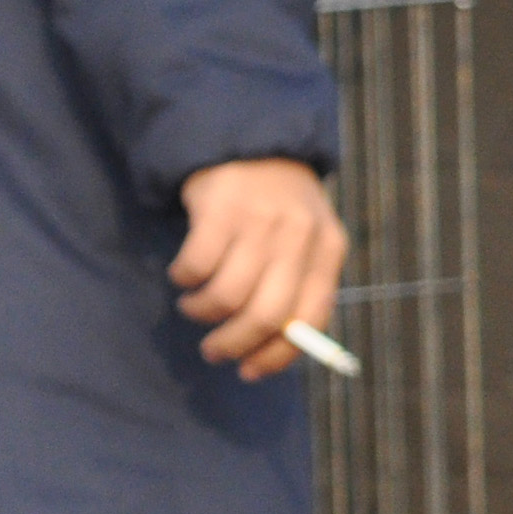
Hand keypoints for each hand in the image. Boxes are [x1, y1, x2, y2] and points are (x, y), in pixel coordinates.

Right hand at [171, 159, 346, 381]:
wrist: (250, 141)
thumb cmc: (277, 207)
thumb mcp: (304, 242)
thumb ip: (297, 288)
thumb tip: (271, 352)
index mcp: (329, 250)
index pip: (310, 319)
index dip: (278, 354)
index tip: (250, 372)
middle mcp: (299, 236)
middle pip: (267, 314)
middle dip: (234, 343)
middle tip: (213, 351)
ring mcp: (259, 220)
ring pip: (226, 295)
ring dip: (202, 312)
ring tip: (193, 307)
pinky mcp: (219, 207)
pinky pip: (196, 265)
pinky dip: (184, 279)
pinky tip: (183, 275)